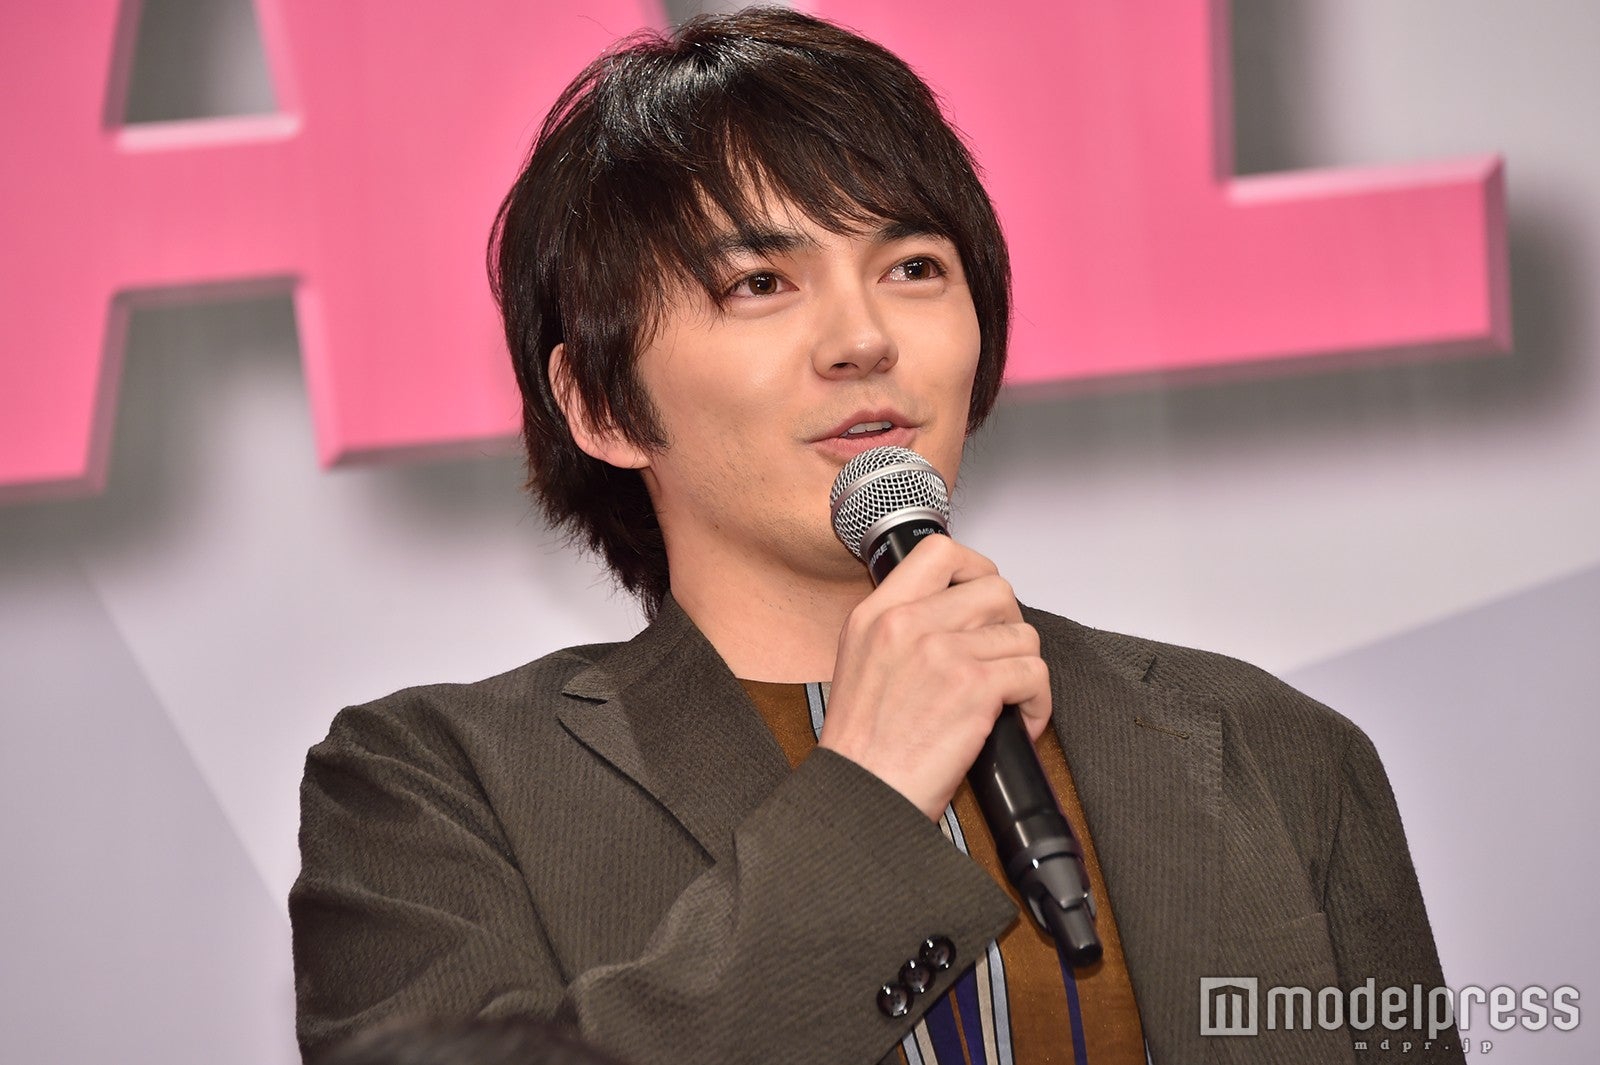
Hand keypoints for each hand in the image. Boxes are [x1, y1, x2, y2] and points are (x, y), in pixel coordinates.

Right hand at [818, 535, 1050, 819]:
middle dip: (1009, 625)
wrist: (863, 794)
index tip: (982, 595)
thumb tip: (952, 612)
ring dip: (1025, 669)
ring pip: (1021, 634)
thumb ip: (899, 628)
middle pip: (994, 589)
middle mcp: (907, 624)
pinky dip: (1038, 702)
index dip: (975, 568)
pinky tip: (1019, 720)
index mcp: (875, 614)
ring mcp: (943, 653)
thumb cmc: (864, 746)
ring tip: (1009, 698)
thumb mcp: (860, 663)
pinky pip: (1034, 673)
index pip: (939, 552)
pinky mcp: (975, 687)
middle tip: (1001, 655)